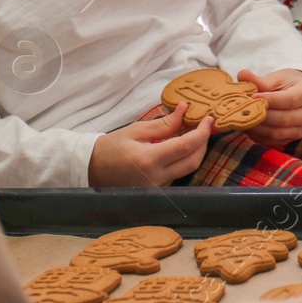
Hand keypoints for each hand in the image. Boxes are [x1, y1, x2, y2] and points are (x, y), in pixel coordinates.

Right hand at [88, 104, 212, 186]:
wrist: (92, 169)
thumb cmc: (111, 147)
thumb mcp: (136, 130)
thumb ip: (163, 124)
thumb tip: (185, 110)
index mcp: (150, 160)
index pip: (186, 146)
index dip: (202, 132)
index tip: (209, 119)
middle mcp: (157, 178)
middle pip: (193, 161)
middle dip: (203, 142)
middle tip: (204, 125)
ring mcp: (158, 188)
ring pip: (187, 169)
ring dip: (193, 151)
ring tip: (190, 133)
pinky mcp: (157, 192)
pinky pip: (177, 175)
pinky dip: (182, 160)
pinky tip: (178, 147)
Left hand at [237, 69, 301, 146]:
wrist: (297, 95)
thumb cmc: (286, 83)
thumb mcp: (276, 78)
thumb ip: (260, 80)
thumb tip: (242, 75)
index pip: (289, 100)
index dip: (270, 100)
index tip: (252, 96)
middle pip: (283, 119)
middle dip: (261, 115)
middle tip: (243, 109)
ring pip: (277, 133)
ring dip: (258, 127)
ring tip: (243, 117)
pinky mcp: (293, 139)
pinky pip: (273, 141)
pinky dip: (258, 135)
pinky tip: (248, 125)